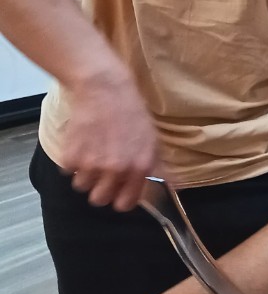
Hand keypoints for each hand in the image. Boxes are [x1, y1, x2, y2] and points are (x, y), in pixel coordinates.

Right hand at [60, 68, 159, 210]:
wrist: (106, 89)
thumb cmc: (132, 112)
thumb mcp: (153, 139)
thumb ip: (160, 167)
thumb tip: (173, 187)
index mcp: (138, 167)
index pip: (125, 204)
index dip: (121, 198)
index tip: (119, 189)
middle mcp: (115, 169)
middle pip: (100, 200)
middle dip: (101, 188)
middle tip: (103, 172)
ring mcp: (91, 164)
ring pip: (82, 187)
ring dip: (86, 175)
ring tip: (93, 154)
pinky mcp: (71, 155)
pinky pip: (68, 171)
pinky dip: (72, 161)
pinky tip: (83, 145)